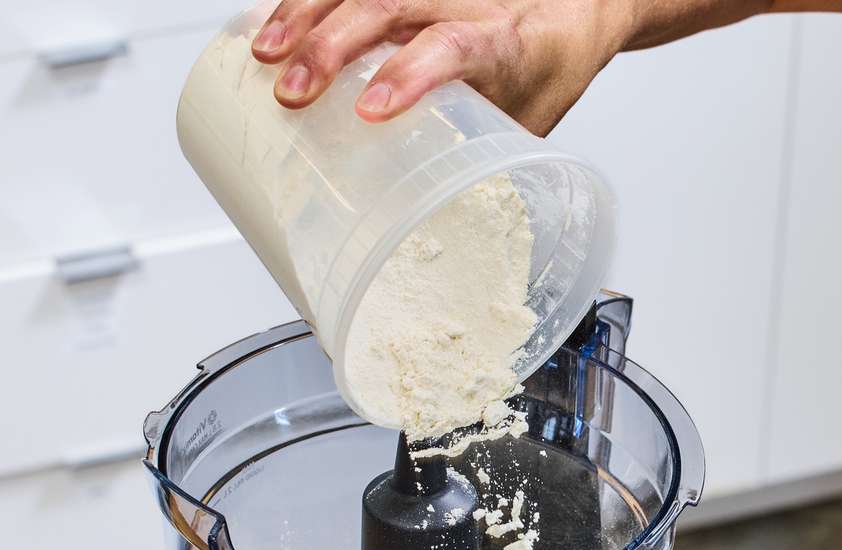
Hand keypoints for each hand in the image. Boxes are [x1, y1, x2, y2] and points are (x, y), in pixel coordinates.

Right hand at [250, 0, 637, 134]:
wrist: (576, 5)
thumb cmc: (550, 64)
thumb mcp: (530, 121)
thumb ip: (488, 164)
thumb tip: (449, 234)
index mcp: (502, 40)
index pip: (453, 46)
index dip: (411, 74)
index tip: (372, 110)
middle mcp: (462, 1)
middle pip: (390, 6)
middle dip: (331, 46)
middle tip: (292, 92)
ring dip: (305, 16)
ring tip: (265, 55)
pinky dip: (304, 1)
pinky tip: (271, 26)